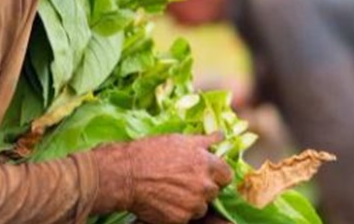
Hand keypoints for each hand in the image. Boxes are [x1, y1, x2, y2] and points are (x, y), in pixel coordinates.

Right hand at [91, 133, 233, 223]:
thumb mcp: (179, 140)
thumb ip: (205, 141)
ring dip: (192, 201)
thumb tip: (221, 136)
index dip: (217, 174)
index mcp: (206, 164)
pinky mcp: (180, 219)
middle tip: (184, 181)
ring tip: (173, 191)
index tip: (206, 173)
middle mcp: (203, 185)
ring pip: (201, 206)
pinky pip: (187, 217)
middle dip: (203, 187)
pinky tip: (166, 200)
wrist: (126, 175)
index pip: (227, 174)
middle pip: (214, 191)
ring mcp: (193, 204)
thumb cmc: (151, 153)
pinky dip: (179, 211)